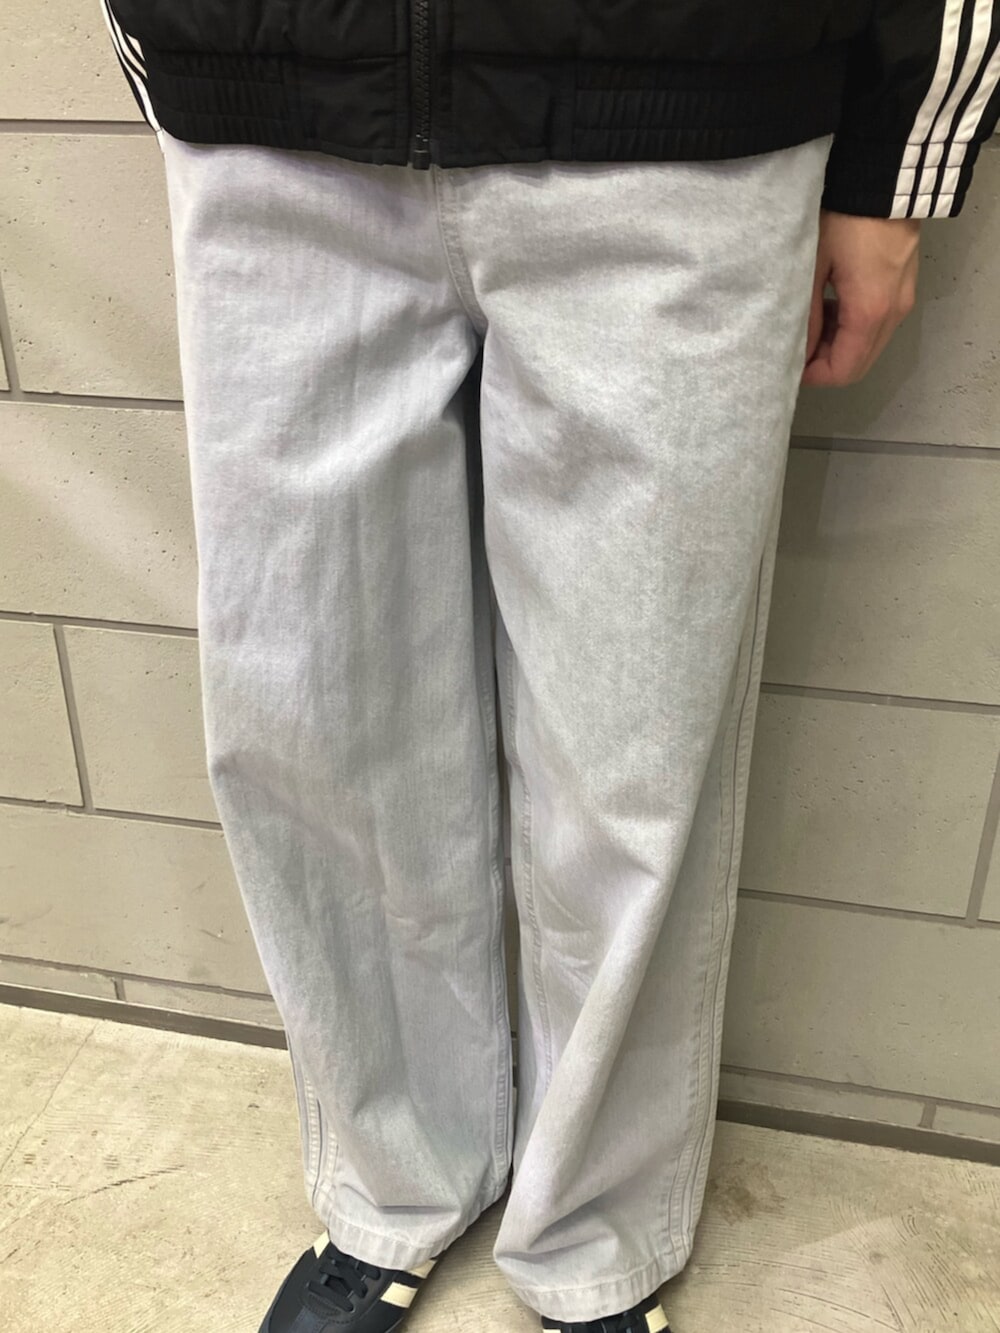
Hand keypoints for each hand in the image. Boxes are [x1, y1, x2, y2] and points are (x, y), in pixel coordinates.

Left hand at [801, 210, 920, 387]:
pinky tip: (832, 303)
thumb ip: (806, 314)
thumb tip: (797, 349)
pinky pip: (878, 322)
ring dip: (839, 344)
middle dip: (826, 363)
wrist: (884, 178)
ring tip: (812, 320)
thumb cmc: (844, 218)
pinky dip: (853, 326)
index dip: (813, 375)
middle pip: (859, 364)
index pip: (843, 371)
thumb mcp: (812, 266)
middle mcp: (893, 313)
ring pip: (869, 345)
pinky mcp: (904, 286)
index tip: (789, 363)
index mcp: (869, 312)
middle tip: (797, 344)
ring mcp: (903, 299)